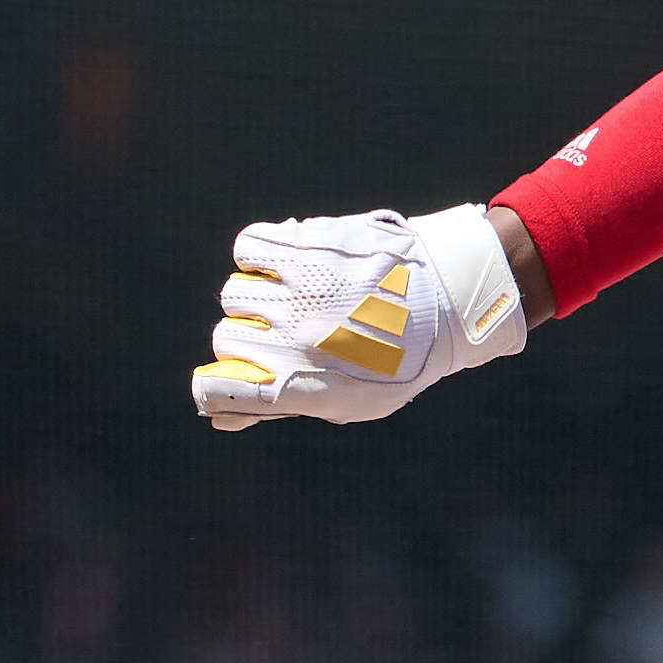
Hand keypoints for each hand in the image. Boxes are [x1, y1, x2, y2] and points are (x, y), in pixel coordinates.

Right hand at [190, 204, 528, 428]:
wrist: (448, 301)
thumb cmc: (400, 362)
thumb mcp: (347, 402)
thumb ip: (283, 405)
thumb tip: (218, 417)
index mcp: (298, 384)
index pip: (215, 389)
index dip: (214, 387)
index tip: (227, 380)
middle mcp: (290, 337)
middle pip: (226, 338)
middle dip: (250, 339)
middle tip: (292, 334)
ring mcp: (295, 289)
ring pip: (236, 293)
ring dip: (259, 297)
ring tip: (302, 297)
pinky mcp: (306, 245)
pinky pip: (249, 246)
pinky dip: (259, 254)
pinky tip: (290, 264)